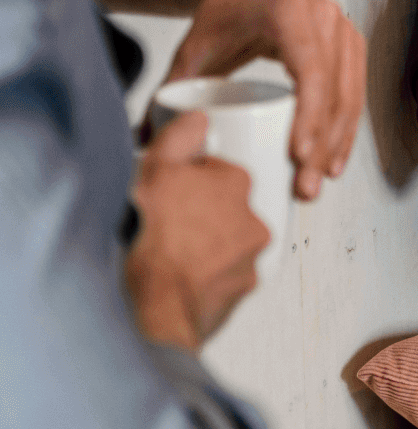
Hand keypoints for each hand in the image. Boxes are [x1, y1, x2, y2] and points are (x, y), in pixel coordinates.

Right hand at [126, 111, 268, 351]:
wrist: (153, 308)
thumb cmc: (152, 239)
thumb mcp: (155, 169)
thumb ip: (180, 136)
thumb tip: (200, 119)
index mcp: (236, 184)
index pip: (221, 172)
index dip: (193, 181)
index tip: (175, 191)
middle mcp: (253, 220)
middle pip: (227, 208)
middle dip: (204, 213)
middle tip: (171, 224)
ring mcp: (250, 258)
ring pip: (229, 243)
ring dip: (208, 246)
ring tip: (173, 255)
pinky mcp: (242, 291)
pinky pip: (226, 276)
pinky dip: (208, 276)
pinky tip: (182, 278)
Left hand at [164, 0, 366, 198]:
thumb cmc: (222, 15)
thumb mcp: (192, 50)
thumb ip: (168, 92)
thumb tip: (146, 143)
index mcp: (290, 14)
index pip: (310, 71)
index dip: (309, 115)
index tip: (298, 156)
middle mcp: (325, 17)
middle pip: (335, 91)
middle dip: (323, 146)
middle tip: (305, 187)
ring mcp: (344, 30)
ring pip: (351, 96)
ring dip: (339, 143)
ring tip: (319, 182)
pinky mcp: (352, 45)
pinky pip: (355, 92)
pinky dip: (347, 129)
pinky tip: (335, 160)